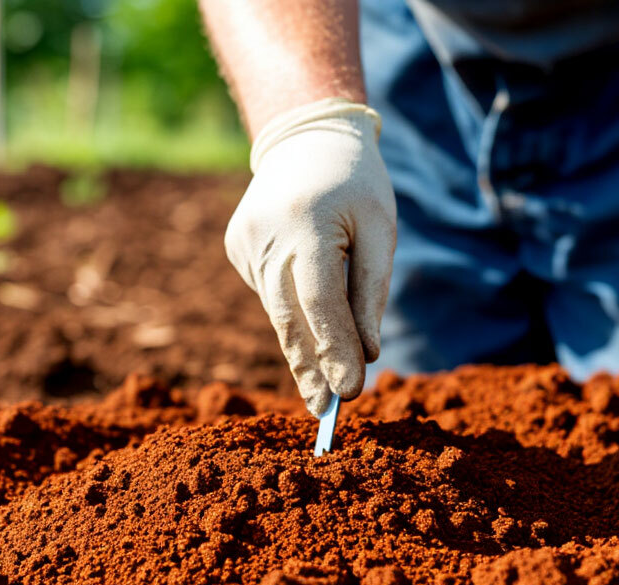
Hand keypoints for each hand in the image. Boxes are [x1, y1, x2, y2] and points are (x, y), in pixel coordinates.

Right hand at [225, 98, 396, 415]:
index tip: (351, 390)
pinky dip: (291, 311)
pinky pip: (270, 294)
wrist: (303, 137)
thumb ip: (372, 290)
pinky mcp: (237, 250)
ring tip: (321, 392)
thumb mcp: (381, 228)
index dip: (335, 349)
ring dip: (302, 349)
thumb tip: (368, 354)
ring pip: (278, 312)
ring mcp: (245, 244)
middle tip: (327, 412)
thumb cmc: (355, 183)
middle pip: (289, 317)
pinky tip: (307, 298)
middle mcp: (266, 236)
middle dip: (310, 368)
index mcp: (307, 223)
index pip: (319, 300)